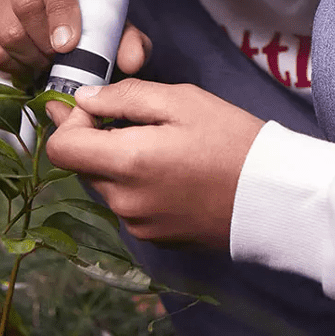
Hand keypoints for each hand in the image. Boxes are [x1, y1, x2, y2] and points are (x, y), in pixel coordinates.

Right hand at [0, 0, 151, 78]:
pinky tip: (23, 64)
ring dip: (28, 58)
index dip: (60, 11)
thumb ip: (126, 36)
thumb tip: (132, 60)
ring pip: (4, 30)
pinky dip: (5, 64)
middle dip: (46, 45)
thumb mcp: (108, 15)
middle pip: (25, 6)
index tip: (68, 45)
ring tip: (44, 63)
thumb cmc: (81, 5)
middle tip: (59, 61)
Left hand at [44, 79, 265, 249]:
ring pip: (107, 185)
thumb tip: (84, 99)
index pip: (61, 148)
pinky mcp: (156, 239)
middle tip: (136, 118)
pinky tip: (173, 171)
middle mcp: (124, 201)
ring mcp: (139, 225)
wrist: (274, 197)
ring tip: (164, 145)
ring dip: (119, 162)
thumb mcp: (182, 101)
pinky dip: (138, 185)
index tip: (100, 108)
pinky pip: (130, 205)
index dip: (71, 122)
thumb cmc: (233, 141)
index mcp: (127, 163)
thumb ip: (125, 96)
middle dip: (98, 139)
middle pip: (83, 166)